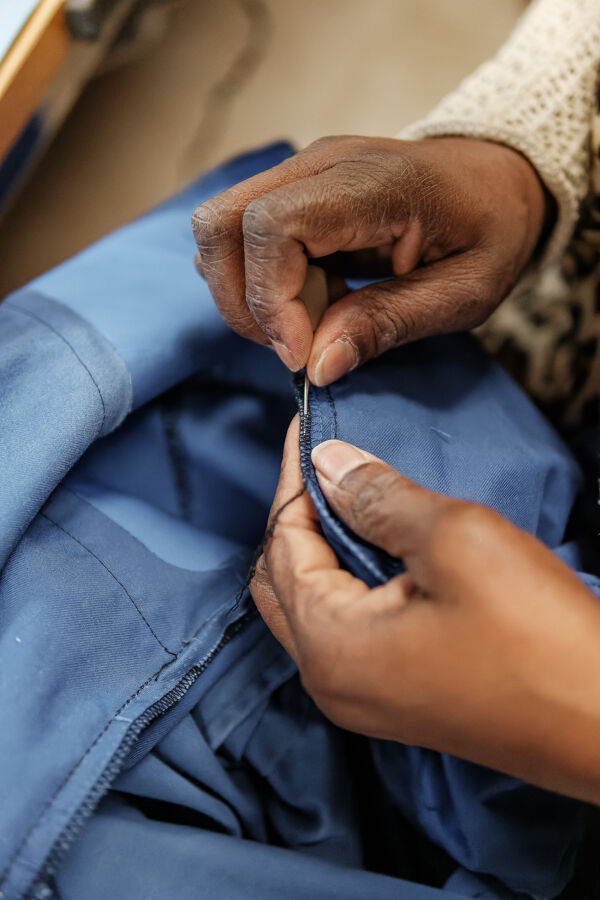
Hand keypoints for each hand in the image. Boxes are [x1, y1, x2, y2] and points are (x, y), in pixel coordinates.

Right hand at [192, 136, 546, 383]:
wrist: (499, 179)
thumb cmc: (491, 232)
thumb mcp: (463, 293)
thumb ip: (388, 324)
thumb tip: (316, 366)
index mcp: (372, 182)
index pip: (272, 226)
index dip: (271, 299)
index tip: (301, 353)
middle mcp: (322, 164)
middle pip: (220, 223)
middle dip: (241, 302)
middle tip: (294, 346)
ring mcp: (301, 173)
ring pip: (219, 231)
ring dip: (246, 295)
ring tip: (308, 322)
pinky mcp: (295, 192)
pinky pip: (242, 238)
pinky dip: (259, 284)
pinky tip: (312, 301)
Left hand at [251, 418, 599, 803]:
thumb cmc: (538, 637)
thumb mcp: (457, 542)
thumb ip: (379, 497)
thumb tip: (326, 463)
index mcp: (330, 646)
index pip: (282, 544)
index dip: (292, 480)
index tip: (303, 428)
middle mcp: (330, 681)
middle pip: (283, 579)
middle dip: (300, 514)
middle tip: (326, 461)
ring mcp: (363, 698)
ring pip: (314, 604)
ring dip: (325, 546)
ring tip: (353, 492)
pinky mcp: (398, 698)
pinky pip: (349, 629)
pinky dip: (351, 579)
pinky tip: (383, 544)